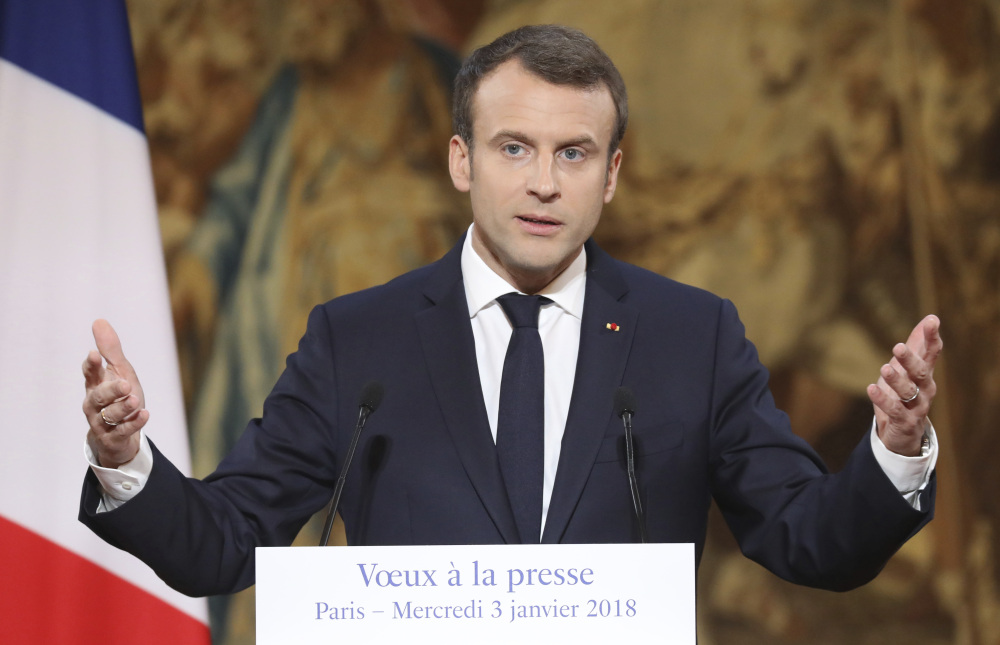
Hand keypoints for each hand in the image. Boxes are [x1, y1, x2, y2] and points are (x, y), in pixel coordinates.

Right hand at [82, 320, 147, 467]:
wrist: (118, 436)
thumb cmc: (119, 397)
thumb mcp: (119, 372)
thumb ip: (110, 350)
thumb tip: (99, 321)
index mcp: (95, 385)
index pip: (90, 374)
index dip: (91, 365)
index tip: (93, 354)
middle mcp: (95, 404)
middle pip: (99, 396)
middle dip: (111, 390)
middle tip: (125, 384)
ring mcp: (103, 422)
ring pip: (110, 414)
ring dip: (123, 407)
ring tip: (135, 400)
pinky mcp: (114, 438)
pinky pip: (123, 431)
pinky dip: (134, 423)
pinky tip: (145, 414)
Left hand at [867, 315, 941, 455]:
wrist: (904, 434)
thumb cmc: (905, 395)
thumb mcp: (909, 369)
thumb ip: (918, 346)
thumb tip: (929, 318)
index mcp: (925, 374)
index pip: (932, 353)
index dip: (932, 337)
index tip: (932, 321)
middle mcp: (925, 389)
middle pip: (921, 372)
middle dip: (910, 360)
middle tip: (897, 346)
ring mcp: (916, 407)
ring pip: (909, 392)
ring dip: (896, 380)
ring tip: (884, 369)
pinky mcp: (904, 422)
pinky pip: (894, 410)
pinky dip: (883, 399)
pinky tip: (871, 389)